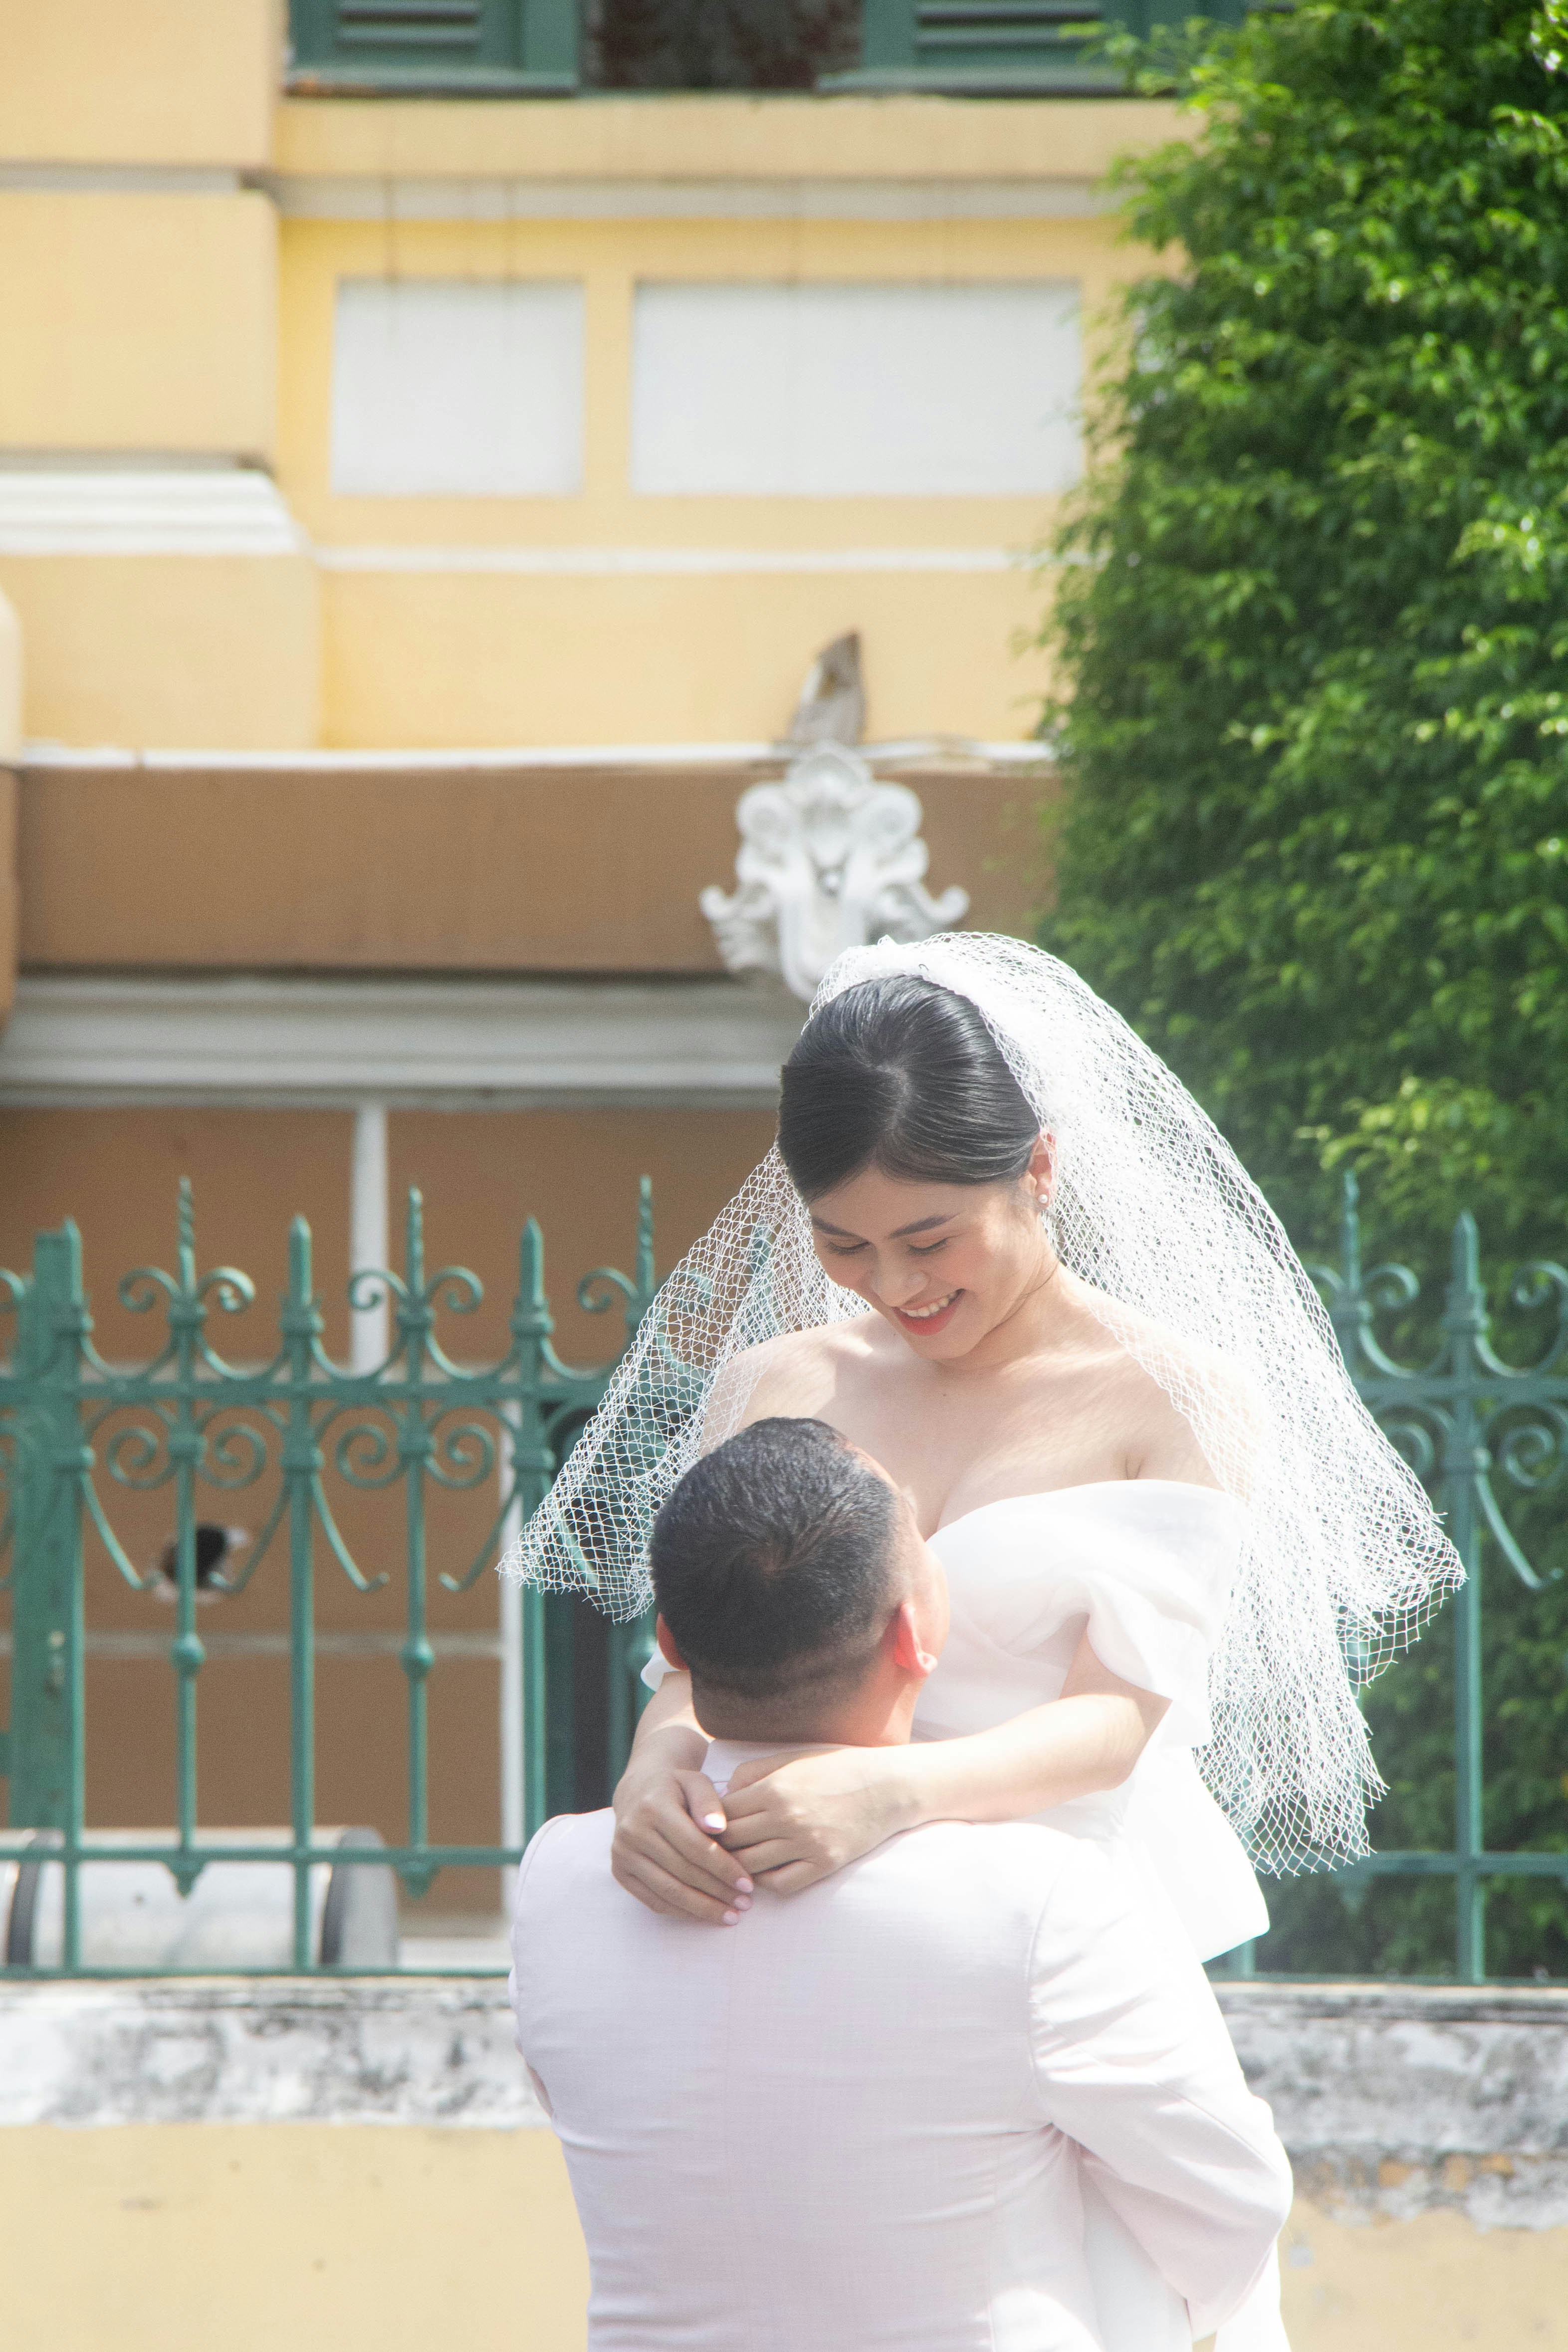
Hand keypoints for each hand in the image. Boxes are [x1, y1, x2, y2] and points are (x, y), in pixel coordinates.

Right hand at [611, 1747, 754, 1925]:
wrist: (637, 1792)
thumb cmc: (676, 1788)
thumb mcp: (695, 1782)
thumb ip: (709, 1802)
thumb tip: (719, 1828)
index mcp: (653, 1807)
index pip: (695, 1846)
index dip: (723, 1868)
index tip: (747, 1884)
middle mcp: (633, 1831)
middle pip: (683, 1872)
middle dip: (718, 1892)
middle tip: (744, 1904)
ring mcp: (622, 1854)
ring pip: (668, 1891)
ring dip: (702, 1908)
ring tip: (731, 1915)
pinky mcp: (619, 1872)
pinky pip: (653, 1900)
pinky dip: (682, 1912)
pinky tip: (704, 1915)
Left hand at [718, 1747, 917, 1895]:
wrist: (887, 1786)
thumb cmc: (836, 1767)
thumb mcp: (791, 1759)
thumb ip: (752, 1773)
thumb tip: (722, 1796)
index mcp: (775, 1788)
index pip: (724, 1814)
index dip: (711, 1821)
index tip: (708, 1824)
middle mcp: (787, 1818)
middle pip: (733, 1842)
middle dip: (718, 1845)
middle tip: (713, 1848)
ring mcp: (807, 1844)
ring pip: (751, 1866)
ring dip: (738, 1866)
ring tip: (734, 1863)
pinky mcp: (824, 1864)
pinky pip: (781, 1884)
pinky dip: (767, 1882)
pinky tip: (765, 1872)